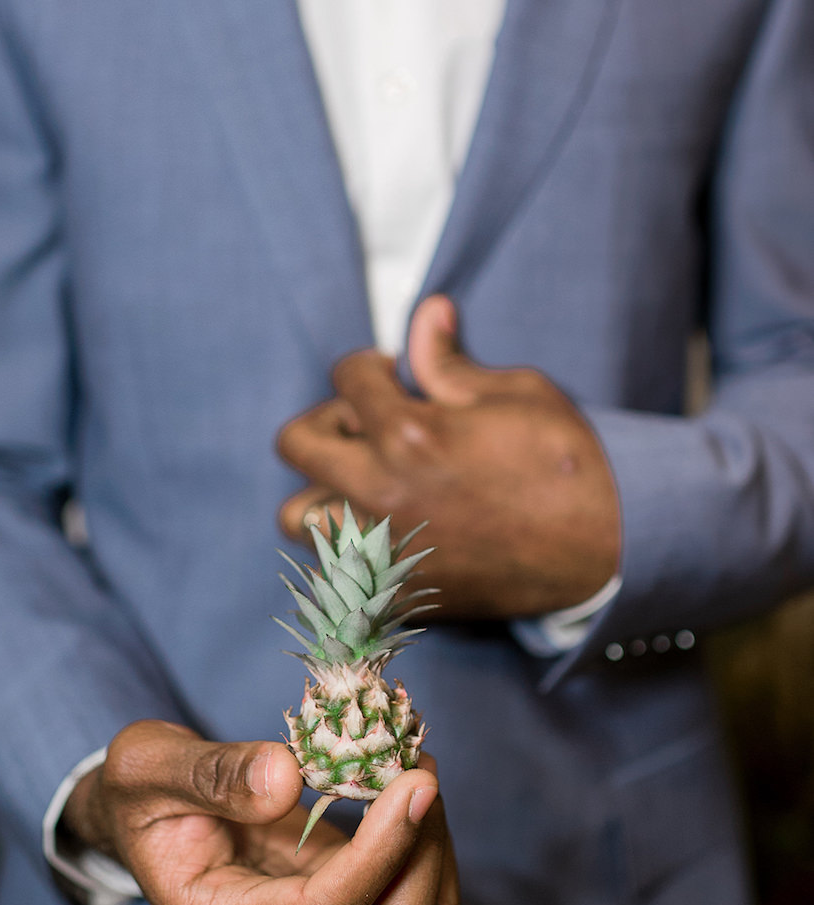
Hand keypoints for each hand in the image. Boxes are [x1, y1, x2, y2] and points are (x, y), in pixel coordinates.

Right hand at [62, 720, 460, 904]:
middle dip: (421, 854)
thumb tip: (286, 781)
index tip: (413, 783)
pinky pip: (410, 892)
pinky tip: (405, 785)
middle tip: (418, 766)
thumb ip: (213, 774)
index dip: (381, 853)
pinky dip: (426, 843)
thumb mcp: (150, 765)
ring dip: (434, 851)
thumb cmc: (141, 790)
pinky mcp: (341, 900)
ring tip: (415, 769)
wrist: (144, 814)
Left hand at [278, 295, 620, 617]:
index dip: (371, 367)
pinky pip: (332, 569)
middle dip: (331, 420)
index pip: (347, 377)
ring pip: (297, 514)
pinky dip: (344, 546)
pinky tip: (382, 529)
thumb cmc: (567, 465)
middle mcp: (380, 493)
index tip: (393, 377)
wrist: (606, 550)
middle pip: (298, 443)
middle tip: (370, 424)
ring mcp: (383, 549)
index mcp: (408, 435)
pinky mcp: (396, 592)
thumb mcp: (515, 394)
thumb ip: (450, 361)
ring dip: (322, 488)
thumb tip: (427, 312)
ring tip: (364, 480)